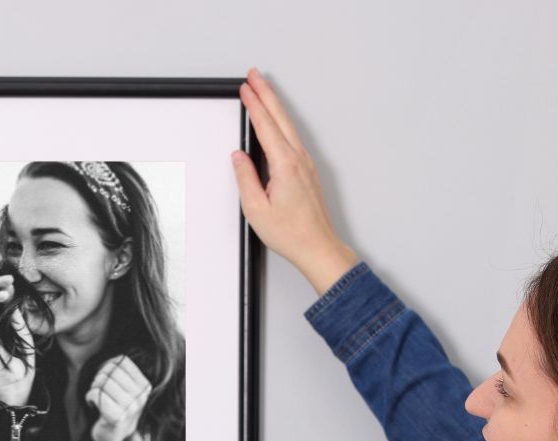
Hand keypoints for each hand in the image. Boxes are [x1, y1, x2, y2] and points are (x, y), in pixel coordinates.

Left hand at [86, 354, 151, 440]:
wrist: (114, 435)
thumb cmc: (116, 407)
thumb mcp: (124, 388)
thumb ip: (119, 371)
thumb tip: (108, 360)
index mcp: (144, 386)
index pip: (122, 361)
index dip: (108, 365)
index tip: (105, 376)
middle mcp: (140, 397)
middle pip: (111, 371)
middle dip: (99, 377)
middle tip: (98, 388)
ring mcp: (130, 408)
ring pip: (103, 382)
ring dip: (94, 387)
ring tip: (96, 396)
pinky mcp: (117, 418)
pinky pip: (96, 395)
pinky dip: (89, 396)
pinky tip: (92, 404)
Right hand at [230, 68, 357, 294]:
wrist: (318, 247)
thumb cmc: (291, 233)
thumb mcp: (256, 208)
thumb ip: (246, 177)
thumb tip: (239, 157)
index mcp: (285, 165)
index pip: (266, 126)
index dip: (254, 104)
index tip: (245, 88)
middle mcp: (299, 159)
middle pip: (280, 117)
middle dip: (266, 93)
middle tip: (254, 75)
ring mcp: (306, 163)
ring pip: (288, 125)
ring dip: (274, 105)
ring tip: (263, 91)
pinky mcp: (307, 170)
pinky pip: (292, 137)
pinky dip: (281, 122)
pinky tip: (276, 121)